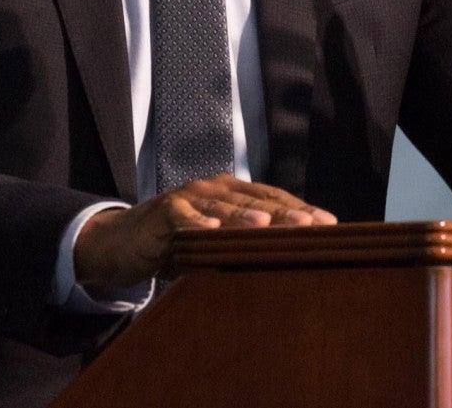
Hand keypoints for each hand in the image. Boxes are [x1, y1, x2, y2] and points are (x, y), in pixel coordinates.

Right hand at [72, 175, 336, 289]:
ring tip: (265, 224)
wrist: (122, 243)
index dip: (300, 209)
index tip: (328, 225)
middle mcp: (214, 189)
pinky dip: (195, 221)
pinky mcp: (163, 211)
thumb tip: (287, 263)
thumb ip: (243, 248)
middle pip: (254, 200)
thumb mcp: (215, 248)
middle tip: (310, 224)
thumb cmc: (176, 245)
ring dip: (243, 214)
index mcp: (232, 195)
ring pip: (221, 204)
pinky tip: (210, 229)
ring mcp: (188, 197)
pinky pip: (182, 215)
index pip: (273, 199)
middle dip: (283, 212)